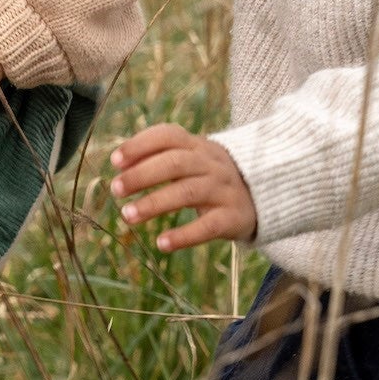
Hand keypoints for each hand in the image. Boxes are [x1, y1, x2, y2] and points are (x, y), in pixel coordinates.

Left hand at [110, 124, 256, 249]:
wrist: (263, 197)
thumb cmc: (209, 177)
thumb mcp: (189, 161)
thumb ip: (156, 159)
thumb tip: (119, 167)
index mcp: (197, 146)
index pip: (168, 135)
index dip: (140, 145)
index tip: (115, 161)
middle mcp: (211, 164)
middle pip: (175, 163)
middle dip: (142, 175)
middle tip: (115, 189)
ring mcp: (224, 190)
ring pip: (188, 192)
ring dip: (154, 203)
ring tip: (127, 216)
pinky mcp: (233, 217)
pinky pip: (208, 226)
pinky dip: (184, 236)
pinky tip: (162, 243)